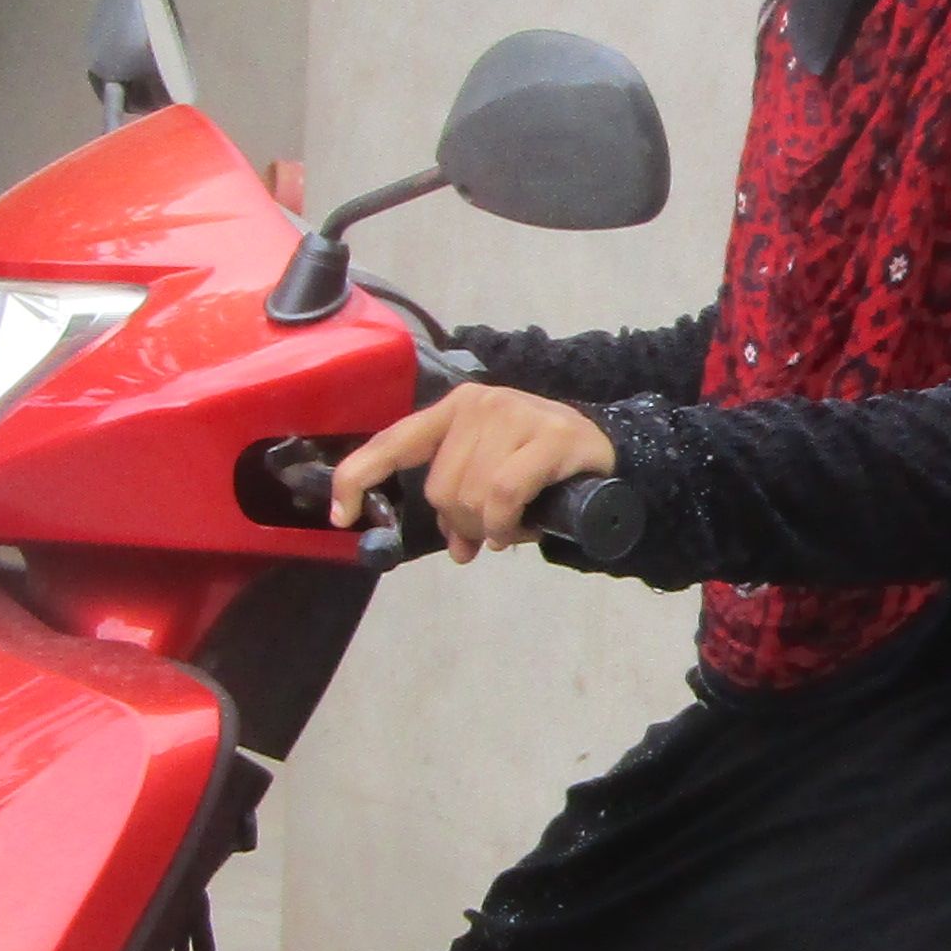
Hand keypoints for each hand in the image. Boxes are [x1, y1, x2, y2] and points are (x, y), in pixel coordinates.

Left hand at [327, 385, 618, 560]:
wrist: (609, 449)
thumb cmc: (541, 466)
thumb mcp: (491, 479)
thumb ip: (463, 506)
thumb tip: (456, 547)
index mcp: (453, 409)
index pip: (393, 441)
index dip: (358, 477)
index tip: (341, 515)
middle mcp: (478, 404)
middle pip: (441, 488)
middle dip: (460, 522)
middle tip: (488, 532)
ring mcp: (515, 415)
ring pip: (472, 495)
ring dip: (488, 527)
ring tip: (511, 526)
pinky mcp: (550, 436)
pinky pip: (504, 495)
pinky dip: (503, 523)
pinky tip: (514, 530)